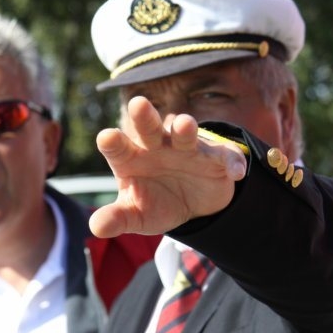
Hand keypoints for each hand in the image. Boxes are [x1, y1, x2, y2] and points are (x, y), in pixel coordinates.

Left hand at [89, 96, 247, 237]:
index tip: (107, 137)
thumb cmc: (156, 202)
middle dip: (145, 117)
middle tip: (138, 105)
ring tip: (185, 125)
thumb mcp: (137, 216)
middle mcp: (158, 146)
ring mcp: (188, 149)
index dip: (113, 142)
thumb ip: (118, 218)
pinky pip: (226, 158)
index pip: (118, 148)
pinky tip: (236, 172)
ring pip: (187, 135)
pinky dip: (231, 163)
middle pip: (149, 128)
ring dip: (186, 130)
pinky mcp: (217, 158)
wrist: (194, 205)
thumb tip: (95, 228)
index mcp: (132, 158)